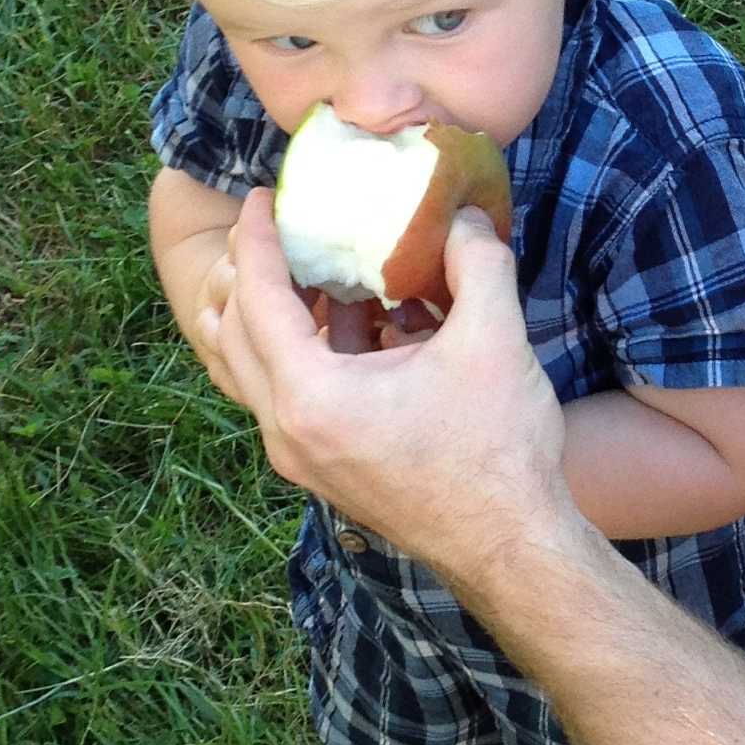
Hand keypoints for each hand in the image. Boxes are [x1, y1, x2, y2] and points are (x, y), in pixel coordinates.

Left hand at [202, 190, 575, 594]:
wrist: (510, 547)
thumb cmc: (498, 454)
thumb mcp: (495, 340)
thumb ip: (476, 261)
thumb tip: (460, 213)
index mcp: (311, 397)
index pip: (256, 298)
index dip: (255, 239)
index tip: (262, 197)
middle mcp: (286, 431)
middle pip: (234, 334)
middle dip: (252, 274)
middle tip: (283, 230)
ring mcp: (300, 457)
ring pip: (253, 370)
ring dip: (275, 316)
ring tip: (319, 272)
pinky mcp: (323, 467)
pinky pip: (286, 396)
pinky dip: (304, 352)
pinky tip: (360, 325)